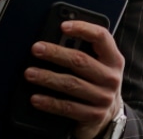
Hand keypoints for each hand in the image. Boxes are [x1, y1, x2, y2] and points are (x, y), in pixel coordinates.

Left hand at [26, 20, 124, 138]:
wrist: (109, 116)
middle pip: (80, 60)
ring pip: (71, 84)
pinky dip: (49, 102)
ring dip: (47, 77)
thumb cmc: (97, 83)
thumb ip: (85, 52)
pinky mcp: (93, 115)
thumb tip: (57, 39)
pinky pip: (67, 107)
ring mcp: (103, 97)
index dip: (83, 28)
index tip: (63, 26)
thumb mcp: (99, 66)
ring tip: (29, 73)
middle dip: (56, 53)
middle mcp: (111, 77)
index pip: (101, 37)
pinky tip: (35, 98)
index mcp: (114, 59)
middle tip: (36, 49)